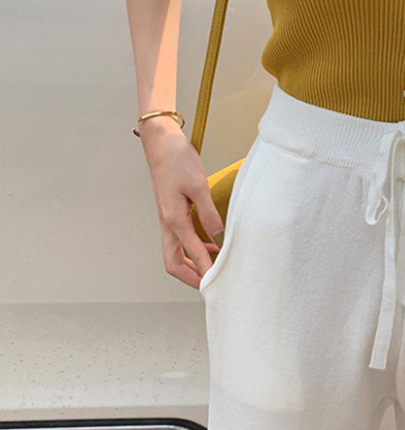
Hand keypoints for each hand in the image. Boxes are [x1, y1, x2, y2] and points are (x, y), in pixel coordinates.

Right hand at [138, 118, 224, 288]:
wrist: (160, 142)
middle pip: (173, 263)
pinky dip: (193, 247)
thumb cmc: (177, 160)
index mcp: (173, 219)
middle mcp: (167, 223)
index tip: (217, 283)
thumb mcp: (199, 186)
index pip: (191, 254)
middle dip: (190, 277)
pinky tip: (210, 243)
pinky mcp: (170, 211)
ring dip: (191, 264)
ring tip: (213, 268)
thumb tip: (219, 236)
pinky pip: (179, 238)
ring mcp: (167, 218)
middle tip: (210, 286)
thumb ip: (209, 213)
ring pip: (175, 252)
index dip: (204, 271)